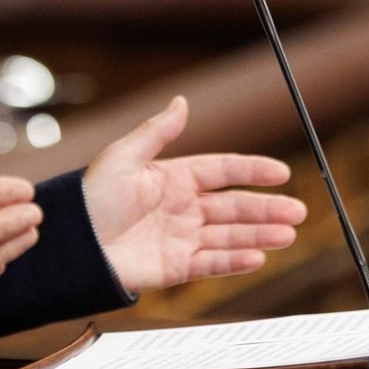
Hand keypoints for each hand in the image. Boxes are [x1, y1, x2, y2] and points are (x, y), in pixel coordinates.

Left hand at [83, 96, 304, 292]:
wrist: (71, 244)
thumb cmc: (89, 198)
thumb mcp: (122, 157)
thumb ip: (156, 132)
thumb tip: (181, 101)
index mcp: (173, 178)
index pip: (222, 171)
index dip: (252, 172)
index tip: (281, 172)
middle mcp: (182, 208)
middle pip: (234, 207)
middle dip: (267, 209)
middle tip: (298, 211)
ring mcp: (181, 238)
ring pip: (229, 236)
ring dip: (260, 235)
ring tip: (288, 235)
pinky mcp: (175, 267)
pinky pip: (211, 264)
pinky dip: (235, 262)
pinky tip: (257, 257)